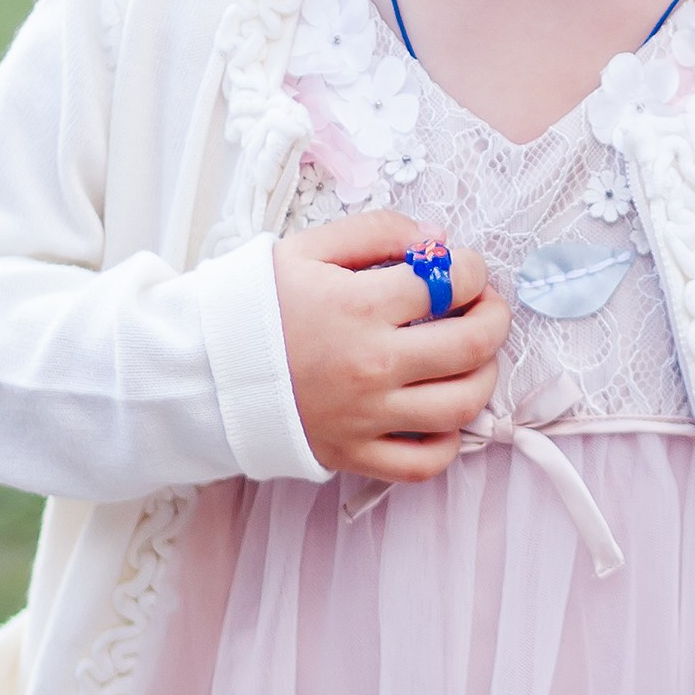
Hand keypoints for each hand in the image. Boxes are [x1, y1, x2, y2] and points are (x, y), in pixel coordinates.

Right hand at [274, 211, 508, 481]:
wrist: (201, 368)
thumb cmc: (256, 305)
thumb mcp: (308, 249)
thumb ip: (376, 232)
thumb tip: (437, 241)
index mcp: (358, 307)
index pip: (450, 284)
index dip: (471, 270)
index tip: (463, 269)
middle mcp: (371, 365)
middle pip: (472, 346)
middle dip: (494, 318)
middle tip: (485, 306)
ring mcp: (366, 416)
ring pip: (463, 405)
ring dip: (483, 375)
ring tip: (471, 357)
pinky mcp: (354, 454)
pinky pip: (426, 462)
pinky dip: (448, 441)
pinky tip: (440, 413)